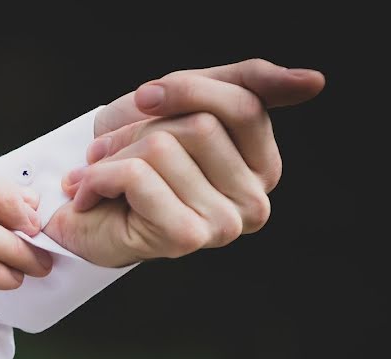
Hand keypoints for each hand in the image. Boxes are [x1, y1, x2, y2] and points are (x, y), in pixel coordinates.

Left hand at [45, 59, 325, 266]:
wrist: (84, 207)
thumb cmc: (136, 157)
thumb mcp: (188, 103)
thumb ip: (247, 85)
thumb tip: (312, 81)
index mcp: (262, 167)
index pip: (243, 103)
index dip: (186, 89)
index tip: (147, 98)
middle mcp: (254, 202)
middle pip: (200, 125)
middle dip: (142, 126)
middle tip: (112, 149)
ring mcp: (224, 225)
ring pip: (164, 147)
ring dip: (113, 152)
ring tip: (101, 170)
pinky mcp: (185, 238)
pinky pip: (137, 175)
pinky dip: (99, 175)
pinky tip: (90, 193)